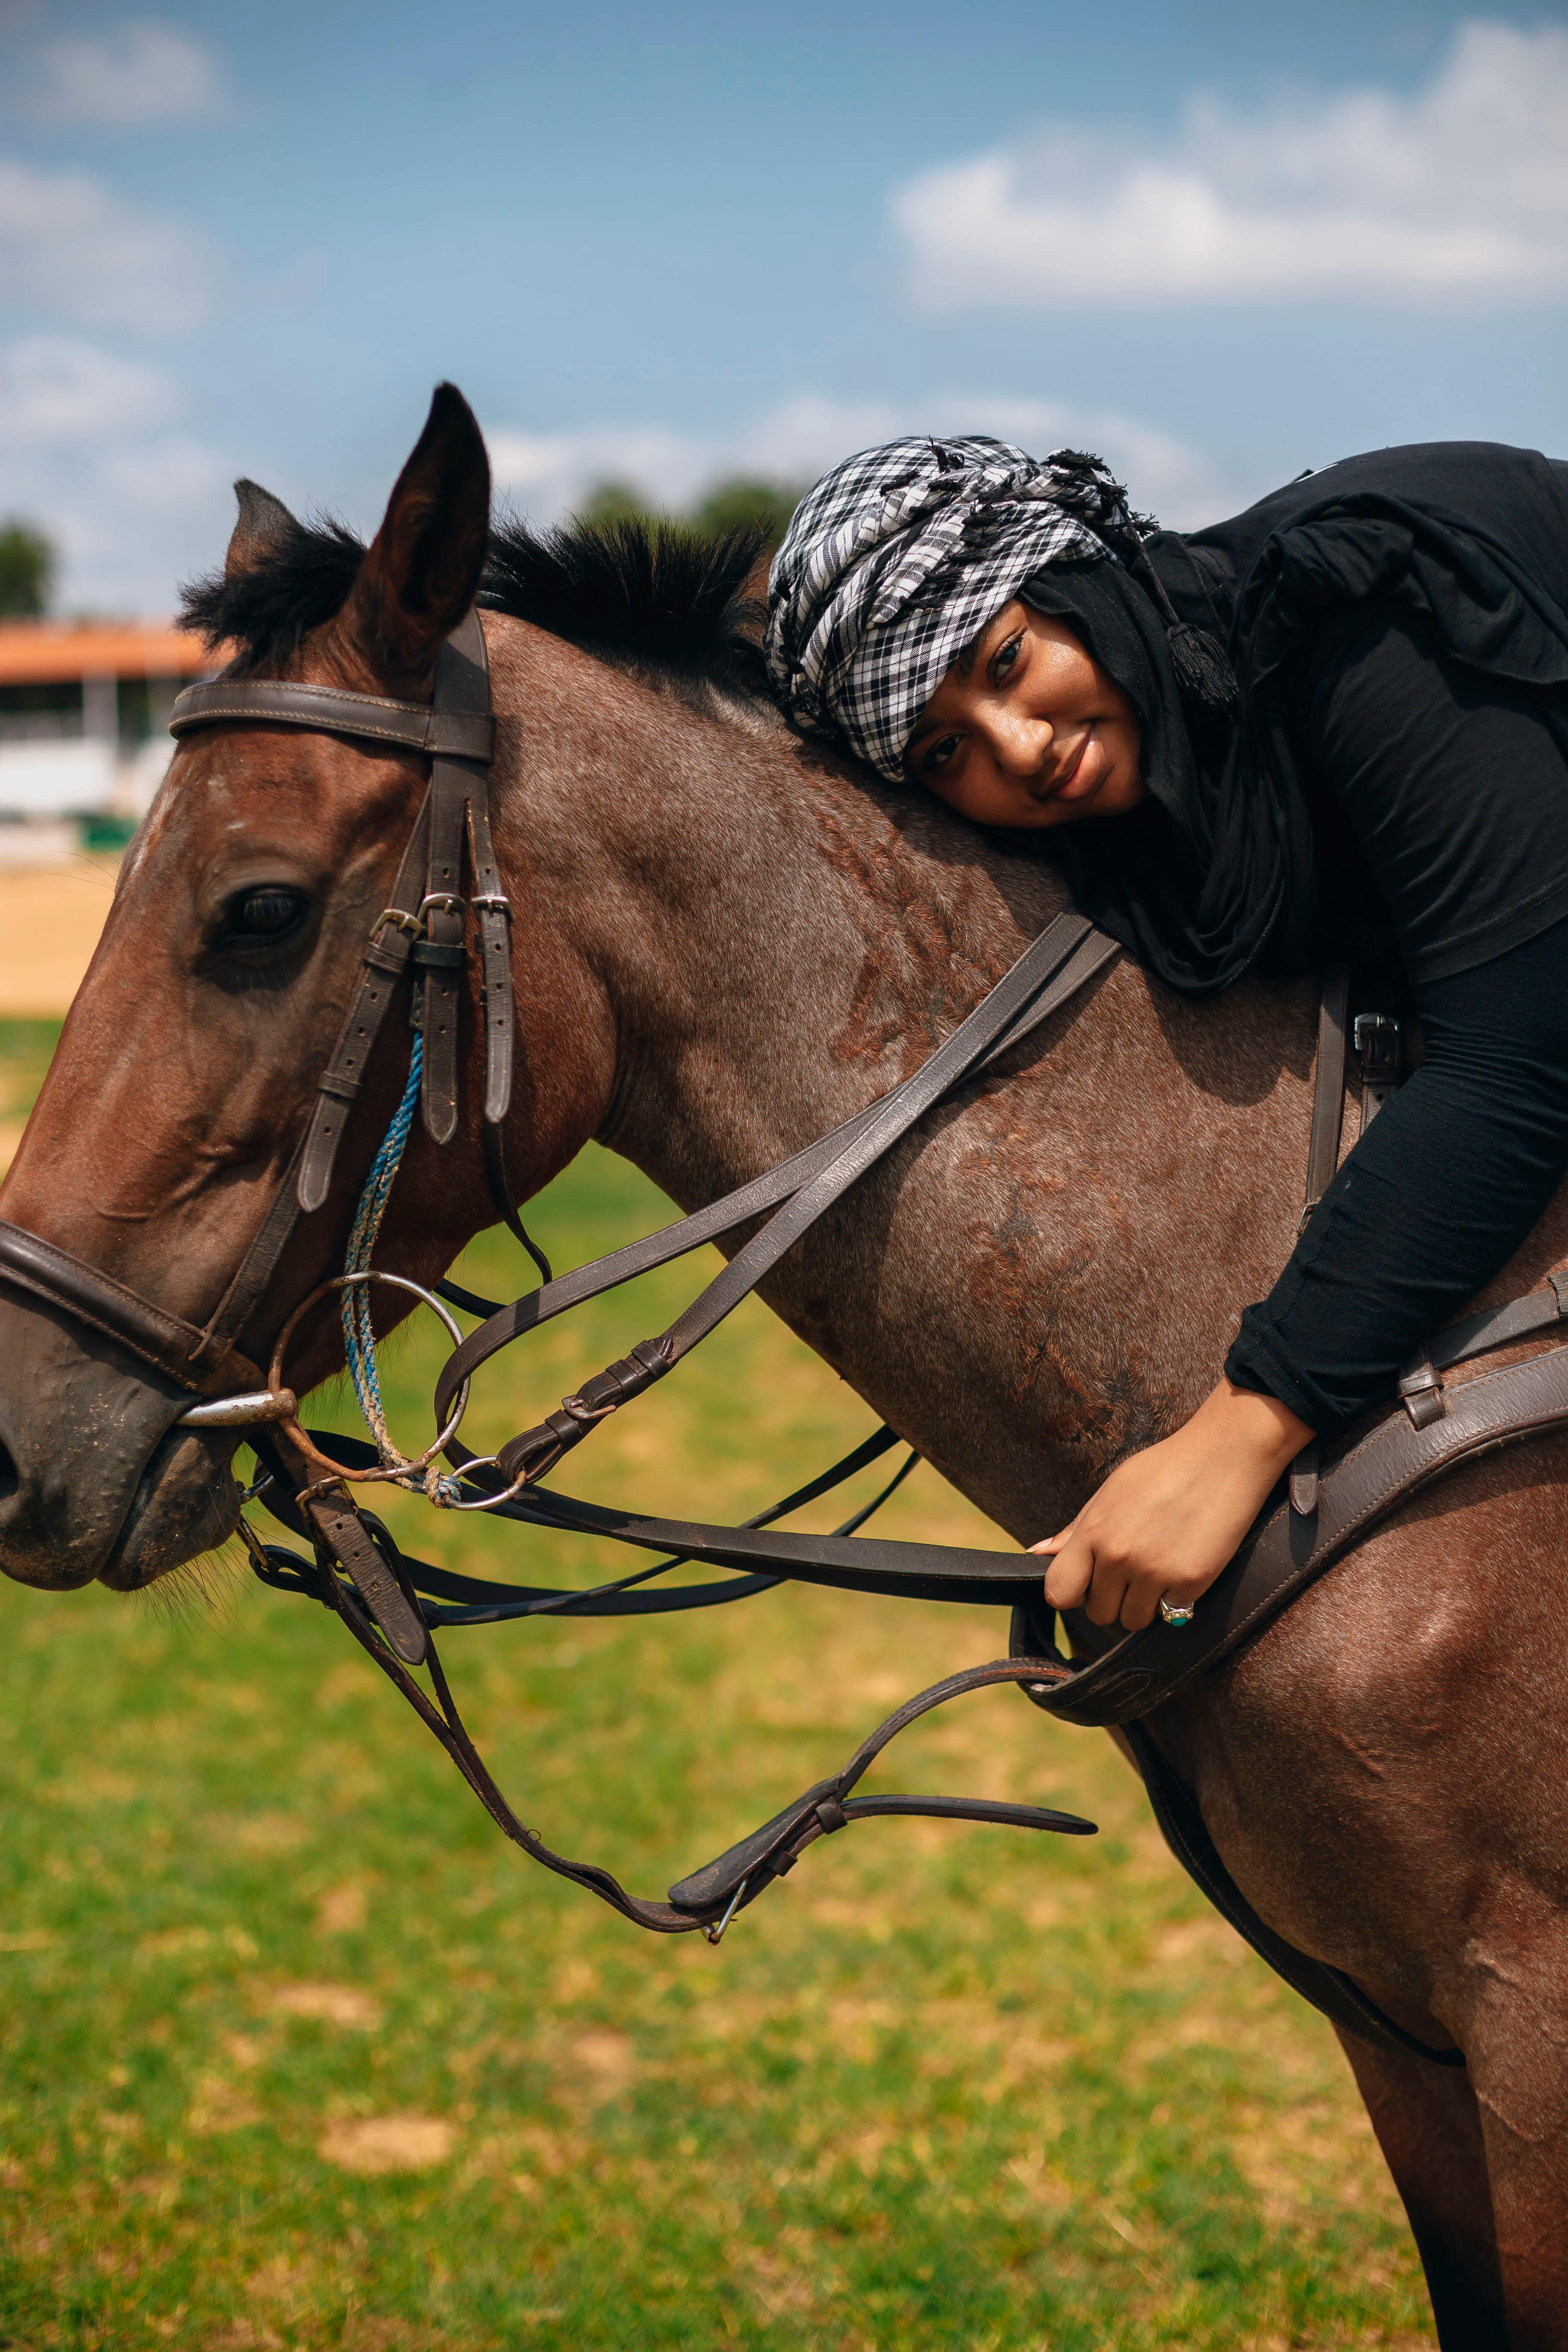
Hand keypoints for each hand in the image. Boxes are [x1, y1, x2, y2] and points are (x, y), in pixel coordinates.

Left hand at [1029, 1379, 1311, 1632]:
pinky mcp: (1191, 1582)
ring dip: (1143, 1606)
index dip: (1072, 1592)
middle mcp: (1118, 1556)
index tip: (1087, 1583)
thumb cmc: (1164, 1469)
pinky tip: (1184, 1566)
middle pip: (1098, 1614)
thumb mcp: (1110, 1491)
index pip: (1059, 1592)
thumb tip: (1038, 1554)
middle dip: (1112, 1600)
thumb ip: (1075, 1530)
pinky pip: (1171, 1615)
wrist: (1223, 1456)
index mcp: (1093, 1532)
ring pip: (1133, 1622)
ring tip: (1158, 1571)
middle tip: (1131, 1574)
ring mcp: (1155, 1571)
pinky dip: (1176, 1599)